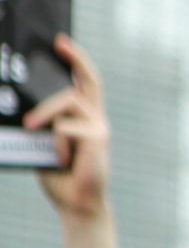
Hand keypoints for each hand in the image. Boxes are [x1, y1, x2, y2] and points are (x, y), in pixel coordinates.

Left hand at [22, 33, 119, 247]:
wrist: (78, 205)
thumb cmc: (60, 176)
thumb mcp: (45, 142)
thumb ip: (44, 122)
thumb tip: (28, 106)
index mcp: (85, 120)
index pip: (85, 84)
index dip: (77, 61)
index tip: (61, 42)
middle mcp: (97, 120)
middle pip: (90, 80)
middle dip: (76, 58)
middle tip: (58, 42)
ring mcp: (99, 128)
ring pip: (67, 101)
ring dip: (45, 113)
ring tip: (31, 128)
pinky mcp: (98, 139)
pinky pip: (65, 127)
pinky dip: (55, 143)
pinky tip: (62, 159)